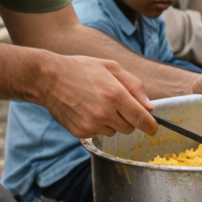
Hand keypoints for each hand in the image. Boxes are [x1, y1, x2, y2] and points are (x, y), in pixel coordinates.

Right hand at [39, 54, 156, 137]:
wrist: (48, 78)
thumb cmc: (81, 69)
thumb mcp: (111, 67)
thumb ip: (134, 86)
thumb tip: (149, 107)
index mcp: (115, 95)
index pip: (141, 119)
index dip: (151, 126)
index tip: (153, 127)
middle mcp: (104, 113)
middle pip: (130, 128)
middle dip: (129, 119)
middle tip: (117, 105)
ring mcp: (91, 124)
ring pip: (114, 132)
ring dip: (112, 122)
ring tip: (98, 105)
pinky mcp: (80, 132)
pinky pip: (98, 134)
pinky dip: (97, 126)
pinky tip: (87, 111)